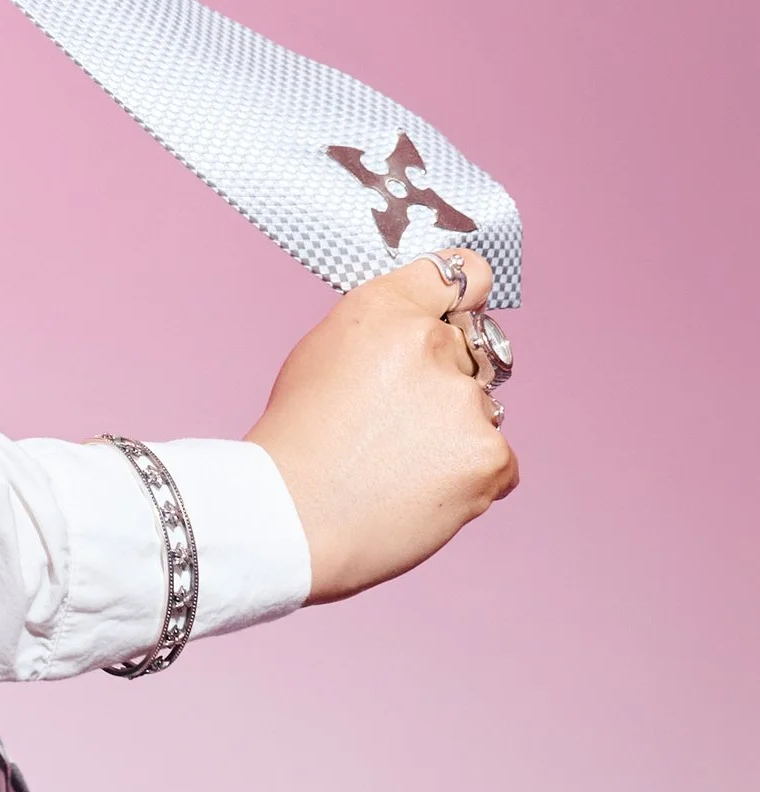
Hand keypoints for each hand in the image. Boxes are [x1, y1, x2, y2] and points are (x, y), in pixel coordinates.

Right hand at [247, 250, 518, 602]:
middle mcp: (432, 343)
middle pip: (468, 353)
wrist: (291, 518)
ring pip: (480, 411)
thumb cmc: (296, 442)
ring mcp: (466, 401)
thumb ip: (382, 333)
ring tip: (397, 467)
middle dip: (444, 381)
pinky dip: (469, 477)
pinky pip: (499, 460)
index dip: (463, 292)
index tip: (465, 305)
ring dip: (453, 434)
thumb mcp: (321, 355)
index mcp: (384, 309)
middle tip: (396, 423)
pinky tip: (421, 490)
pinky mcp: (491, 456)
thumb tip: (423, 336)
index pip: (456, 273)